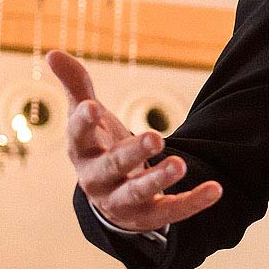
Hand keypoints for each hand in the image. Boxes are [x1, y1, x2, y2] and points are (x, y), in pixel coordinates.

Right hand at [50, 50, 221, 232]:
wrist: (108, 196)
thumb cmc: (98, 145)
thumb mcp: (86, 117)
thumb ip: (76, 85)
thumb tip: (52, 53)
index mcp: (81, 151)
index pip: (78, 135)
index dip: (84, 122)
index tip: (93, 106)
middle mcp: (97, 179)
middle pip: (113, 165)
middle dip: (133, 152)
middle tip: (156, 136)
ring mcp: (121, 200)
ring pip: (139, 191)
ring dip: (159, 178)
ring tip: (180, 164)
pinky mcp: (148, 215)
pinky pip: (171, 211)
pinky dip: (193, 202)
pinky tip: (216, 189)